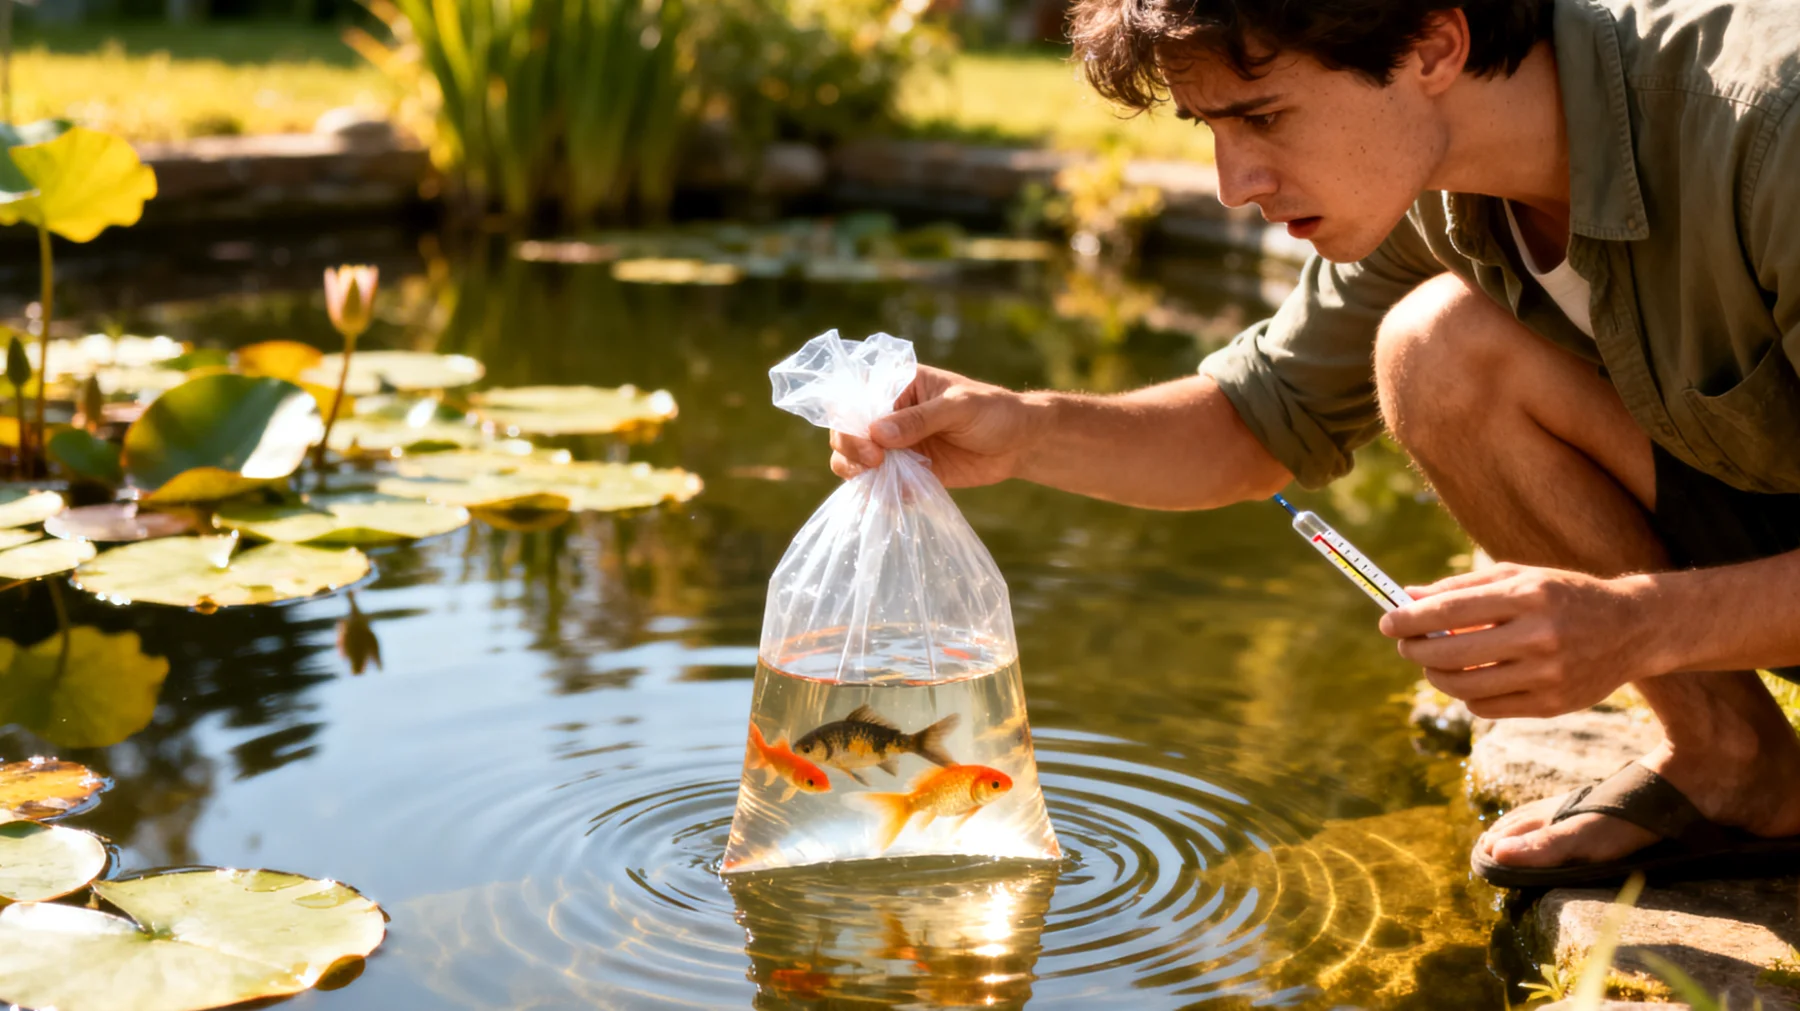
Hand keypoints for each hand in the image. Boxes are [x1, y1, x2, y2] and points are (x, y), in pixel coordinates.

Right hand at [829, 366, 1042, 488]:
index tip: (868, 441)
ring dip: (857, 472)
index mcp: (898, 384)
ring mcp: (896, 443)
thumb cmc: (993, 411)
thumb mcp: (959, 407)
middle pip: (847, 429)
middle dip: (851, 448)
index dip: (850, 419)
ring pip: (856, 458)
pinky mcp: (908, 470)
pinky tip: (897, 498)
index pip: (856, 396)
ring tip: (877, 482)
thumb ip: (920, 419)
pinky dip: (880, 492)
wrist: (1019, 443)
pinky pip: (881, 482)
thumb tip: (877, 433)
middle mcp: (890, 413)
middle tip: (874, 463)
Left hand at [1378, 562, 1667, 718]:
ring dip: (1436, 676)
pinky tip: (1470, 679)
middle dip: (1415, 650)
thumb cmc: (1563, 594)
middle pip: (1450, 654)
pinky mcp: (1553, 705)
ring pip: (1464, 687)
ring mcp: (1548, 675)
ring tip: (1434, 663)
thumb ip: (1462, 587)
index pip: (1449, 612)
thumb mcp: (1519, 576)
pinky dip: (1468, 695)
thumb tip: (1408, 598)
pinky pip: (1486, 708)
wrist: (1633, 628)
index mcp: (1528, 596)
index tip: (1387, 622)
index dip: (1409, 620)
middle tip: (1406, 644)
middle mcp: (1539, 636)